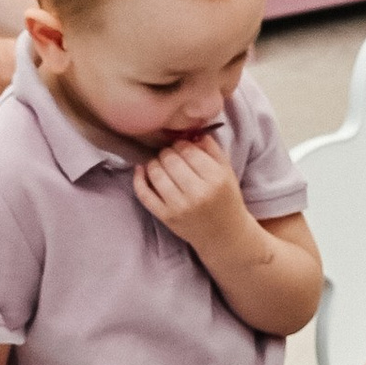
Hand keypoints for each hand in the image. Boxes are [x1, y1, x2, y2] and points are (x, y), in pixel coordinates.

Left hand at [133, 133, 251, 256]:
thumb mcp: (226, 171)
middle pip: (170, 159)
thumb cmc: (225, 198)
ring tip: (160, 163)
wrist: (224, 235)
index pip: (188, 150)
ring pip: (156, 173)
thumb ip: (211, 148)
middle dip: (167, 152)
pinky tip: (142, 170)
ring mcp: (179, 207)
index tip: (182, 147)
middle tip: (170, 154)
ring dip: (154, 163)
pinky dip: (139, 179)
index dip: (181, 144)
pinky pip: (145, 194)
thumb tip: (190, 129)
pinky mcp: (166, 217)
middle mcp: (197, 193)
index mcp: (215, 178)